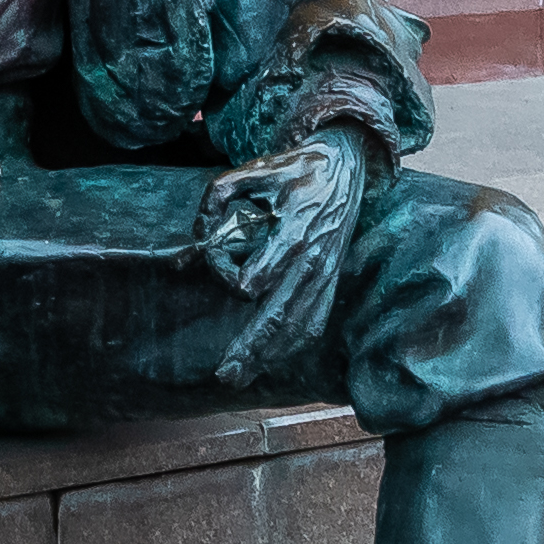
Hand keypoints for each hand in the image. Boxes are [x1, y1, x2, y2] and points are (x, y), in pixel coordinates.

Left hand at [191, 118, 370, 351]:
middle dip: (250, 347)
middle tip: (225, 374)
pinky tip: (272, 359)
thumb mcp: (257, 168)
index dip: (227, 272)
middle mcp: (312, 262)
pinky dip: (293, 345)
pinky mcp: (330, 282)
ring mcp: (324, 275)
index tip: (215, 255)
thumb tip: (198, 231)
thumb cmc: (297, 169)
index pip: (257, 276)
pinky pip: (314, 322)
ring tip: (241, 376)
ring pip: (296, 326)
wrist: (346, 168)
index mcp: (294, 233)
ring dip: (268, 354)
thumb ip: (219, 194)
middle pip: (278, 315)